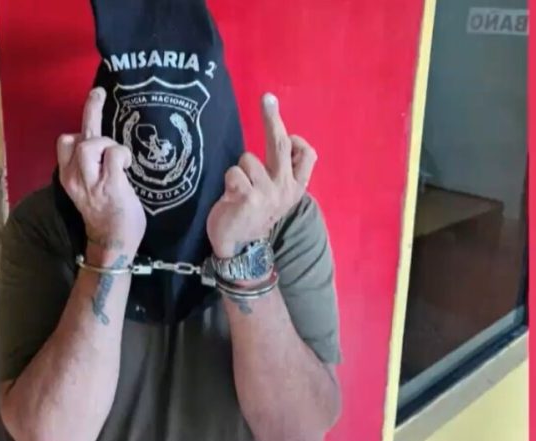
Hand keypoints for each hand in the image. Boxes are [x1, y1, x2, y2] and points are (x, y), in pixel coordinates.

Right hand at [57, 88, 146, 260]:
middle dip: (90, 111)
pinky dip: (123, 155)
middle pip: (74, 138)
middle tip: (99, 93)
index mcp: (68, 177)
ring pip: (90, 143)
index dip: (76, 128)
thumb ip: (90, 168)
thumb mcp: (88, 189)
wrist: (113, 244)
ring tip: (119, 157)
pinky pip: (114, 155)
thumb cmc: (107, 216)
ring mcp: (91, 181)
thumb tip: (102, 147)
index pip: (65, 143)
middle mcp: (75, 177)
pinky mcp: (111, 185)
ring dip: (108, 143)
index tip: (90, 107)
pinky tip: (128, 167)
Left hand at [207, 93, 317, 257]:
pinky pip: (234, 171)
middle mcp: (285, 189)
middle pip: (280, 144)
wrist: (237, 247)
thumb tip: (285, 140)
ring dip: (238, 170)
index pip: (307, 155)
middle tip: (267, 98)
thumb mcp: (274, 195)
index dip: (298, 140)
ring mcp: (268, 193)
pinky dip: (228, 181)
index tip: (287, 132)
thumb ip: (280, 171)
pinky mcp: (249, 197)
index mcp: (295, 187)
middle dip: (273, 118)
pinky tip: (230, 197)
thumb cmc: (253, 214)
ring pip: (248, 158)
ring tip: (238, 189)